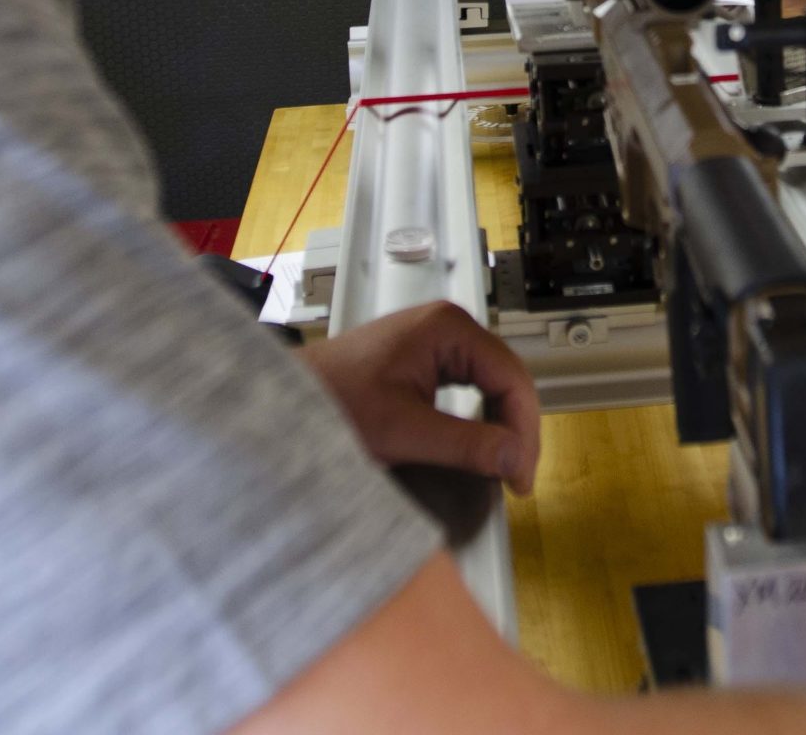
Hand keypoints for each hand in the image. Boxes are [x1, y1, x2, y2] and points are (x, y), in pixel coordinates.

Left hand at [300, 302, 540, 495]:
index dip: (524, 431)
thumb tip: (515, 458)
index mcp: (448, 328)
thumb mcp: (403, 430)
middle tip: (517, 478)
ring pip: (491, 384)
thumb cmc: (331, 403)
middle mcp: (447, 326)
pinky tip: (480, 445)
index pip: (511, 379)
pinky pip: (469, 387)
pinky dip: (481, 418)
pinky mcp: (423, 359)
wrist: (281, 403)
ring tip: (504, 467)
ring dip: (501, 425)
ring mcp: (435, 341)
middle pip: (506, 379)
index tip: (521, 476)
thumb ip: (465, 444)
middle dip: (516, 430)